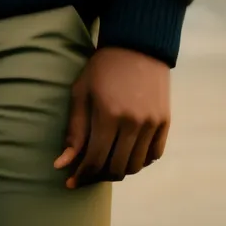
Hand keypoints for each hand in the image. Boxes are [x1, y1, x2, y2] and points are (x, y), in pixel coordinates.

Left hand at [53, 46, 169, 186]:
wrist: (137, 45)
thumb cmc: (102, 68)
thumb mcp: (81, 92)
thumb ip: (74, 130)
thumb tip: (61, 164)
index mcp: (108, 114)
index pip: (95, 159)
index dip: (81, 174)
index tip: (70, 181)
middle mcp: (133, 122)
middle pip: (116, 168)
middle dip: (98, 175)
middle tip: (87, 173)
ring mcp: (152, 123)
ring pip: (135, 166)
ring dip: (118, 170)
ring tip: (105, 163)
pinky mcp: (165, 122)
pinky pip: (153, 156)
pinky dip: (139, 161)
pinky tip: (126, 152)